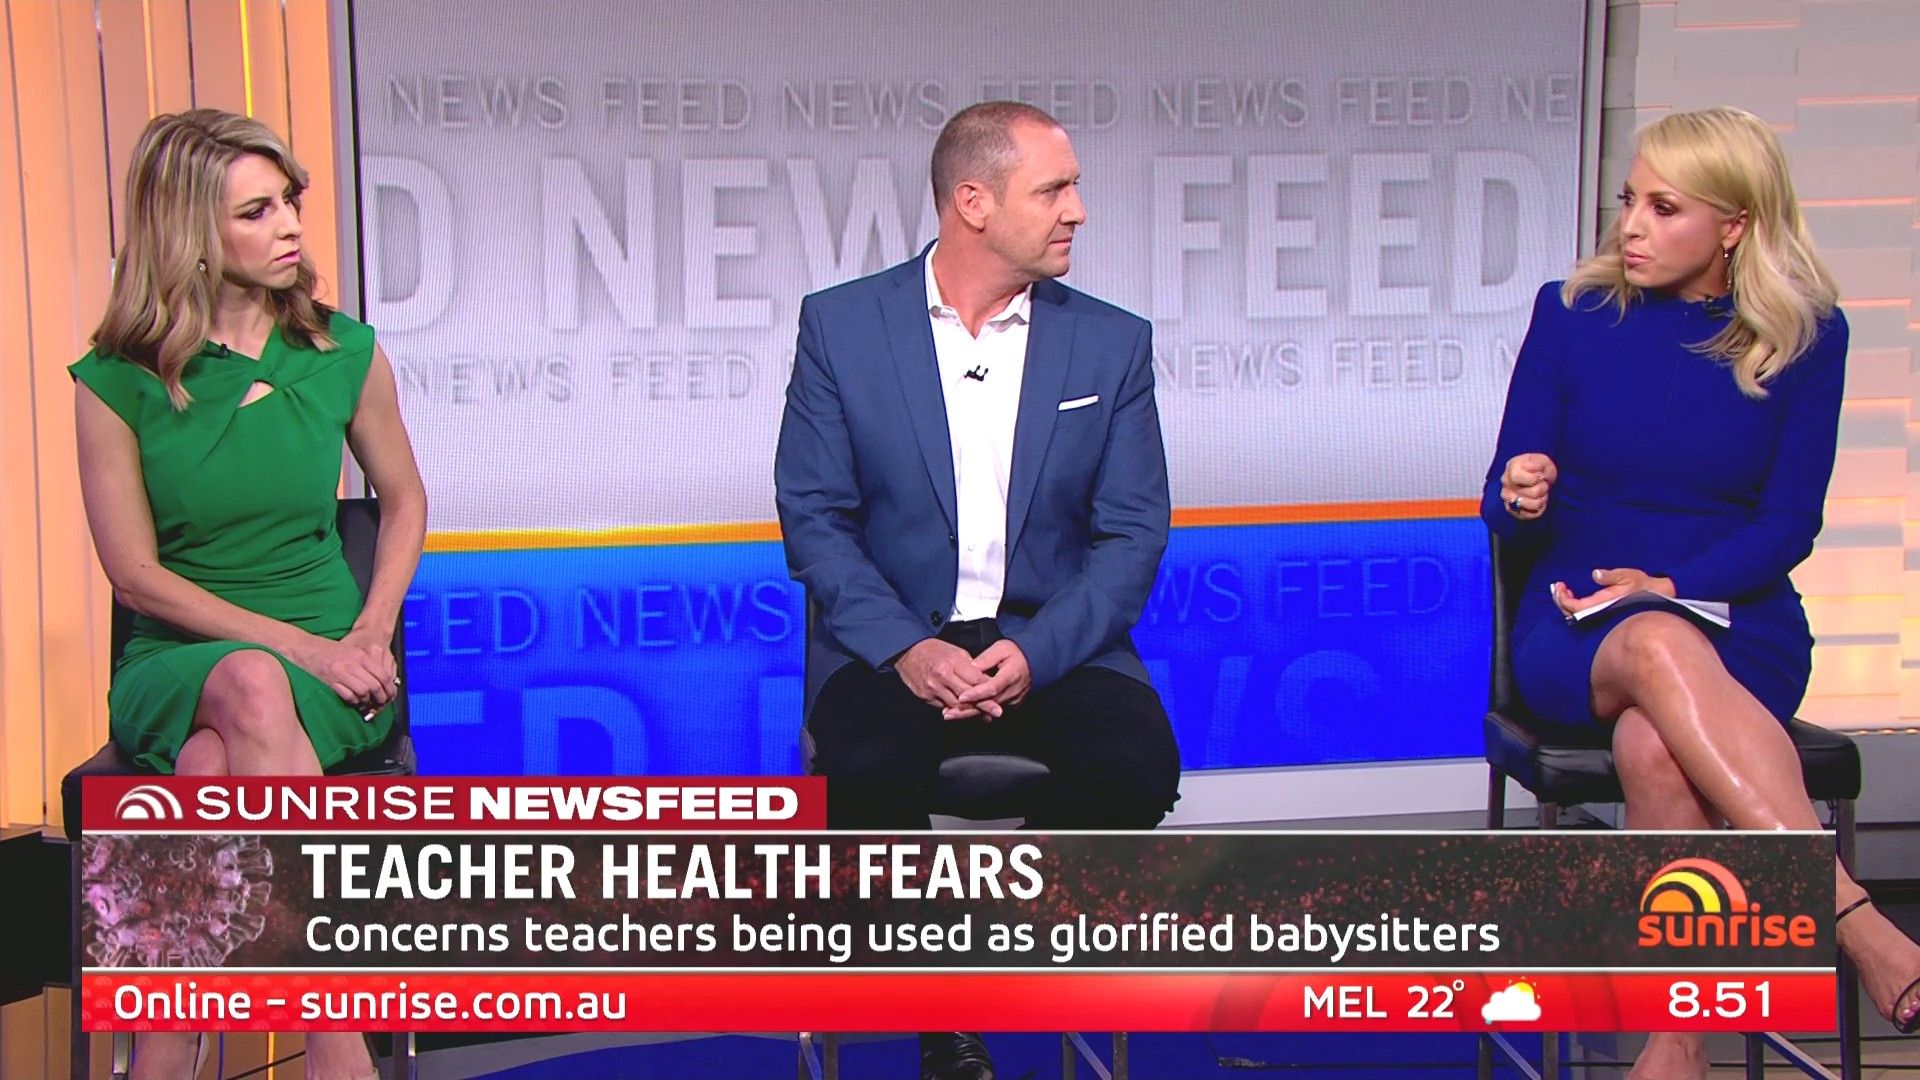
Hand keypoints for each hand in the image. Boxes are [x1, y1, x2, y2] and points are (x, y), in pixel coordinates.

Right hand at [286, 631, 395, 711]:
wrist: (305, 647)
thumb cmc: (328, 650)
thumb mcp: (351, 651)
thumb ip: (365, 663)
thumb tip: (380, 679)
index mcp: (361, 655)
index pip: (383, 675)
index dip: (389, 688)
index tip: (390, 695)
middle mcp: (353, 663)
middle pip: (375, 685)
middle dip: (380, 698)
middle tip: (380, 703)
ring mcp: (342, 672)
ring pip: (364, 691)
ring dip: (366, 700)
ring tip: (366, 703)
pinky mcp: (331, 680)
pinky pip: (348, 695)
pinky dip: (354, 701)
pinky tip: (354, 701)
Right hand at [894, 637, 989, 717]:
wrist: (907, 652)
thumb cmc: (934, 649)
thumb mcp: (955, 652)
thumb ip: (970, 668)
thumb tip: (985, 681)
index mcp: (952, 663)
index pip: (975, 680)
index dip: (988, 689)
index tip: (999, 696)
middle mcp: (942, 677)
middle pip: (968, 696)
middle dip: (983, 705)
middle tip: (996, 712)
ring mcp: (932, 689)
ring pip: (956, 706)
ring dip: (970, 711)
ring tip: (983, 715)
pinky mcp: (925, 697)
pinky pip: (944, 706)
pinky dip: (955, 709)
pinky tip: (963, 712)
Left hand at [949, 640, 1031, 720]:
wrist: (1035, 663)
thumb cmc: (1017, 653)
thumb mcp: (1002, 648)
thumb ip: (986, 658)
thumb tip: (970, 668)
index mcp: (1012, 675)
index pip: (992, 687)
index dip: (976, 693)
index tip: (961, 696)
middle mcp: (1014, 691)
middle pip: (988, 703)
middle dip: (967, 709)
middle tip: (948, 713)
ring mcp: (1014, 700)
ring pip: (988, 710)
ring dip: (969, 713)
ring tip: (950, 714)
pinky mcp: (1012, 705)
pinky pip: (992, 711)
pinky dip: (977, 712)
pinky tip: (962, 713)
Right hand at [1500, 453, 1557, 518]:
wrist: (1536, 476)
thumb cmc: (1538, 468)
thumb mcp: (1541, 460)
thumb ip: (1537, 464)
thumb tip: (1536, 476)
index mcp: (1511, 468)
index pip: (1520, 478)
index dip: (1535, 478)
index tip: (1539, 475)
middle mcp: (1506, 484)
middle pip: (1533, 492)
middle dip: (1543, 488)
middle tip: (1542, 484)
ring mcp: (1508, 498)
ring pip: (1534, 504)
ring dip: (1542, 499)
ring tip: (1540, 493)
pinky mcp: (1513, 511)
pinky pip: (1532, 515)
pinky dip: (1539, 509)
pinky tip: (1537, 501)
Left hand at [1552, 567, 1675, 617]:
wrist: (1659, 597)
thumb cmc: (1644, 586)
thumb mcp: (1629, 576)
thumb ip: (1611, 576)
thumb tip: (1595, 573)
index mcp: (1602, 605)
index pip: (1575, 607)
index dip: (1563, 598)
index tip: (1560, 585)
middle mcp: (1599, 613)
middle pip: (1571, 613)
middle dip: (1560, 600)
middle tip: (1557, 586)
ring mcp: (1601, 615)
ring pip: (1576, 615)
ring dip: (1565, 602)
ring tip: (1561, 589)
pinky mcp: (1604, 614)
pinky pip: (1583, 613)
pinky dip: (1573, 604)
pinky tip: (1572, 595)